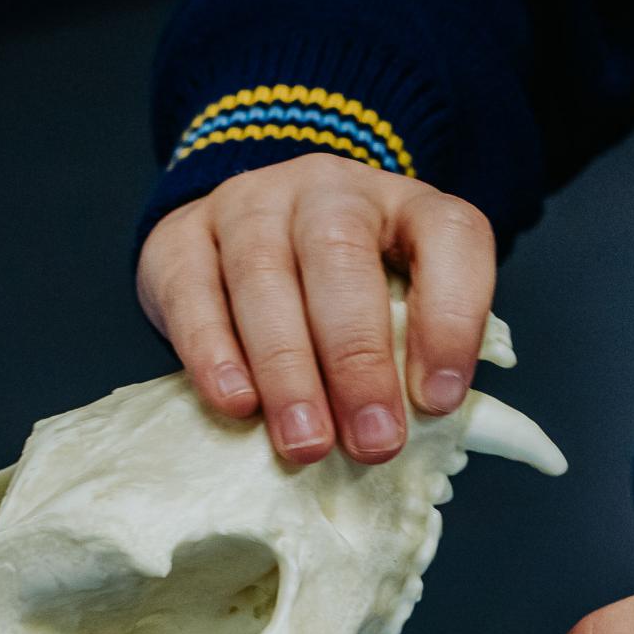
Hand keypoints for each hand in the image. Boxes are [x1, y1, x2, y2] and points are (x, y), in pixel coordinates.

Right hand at [136, 153, 495, 464]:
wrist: (253, 240)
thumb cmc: (350, 296)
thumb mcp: (403, 311)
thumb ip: (419, 359)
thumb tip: (426, 433)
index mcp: (409, 207)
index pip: (449, 236)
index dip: (451, 319)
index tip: (439, 401)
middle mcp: (331, 192)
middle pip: (341, 256)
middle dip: (358, 361)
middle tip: (372, 442)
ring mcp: (251, 206)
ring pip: (263, 274)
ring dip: (289, 371)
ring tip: (307, 442)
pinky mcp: (182, 238)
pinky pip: (193, 291)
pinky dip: (214, 353)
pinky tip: (237, 404)